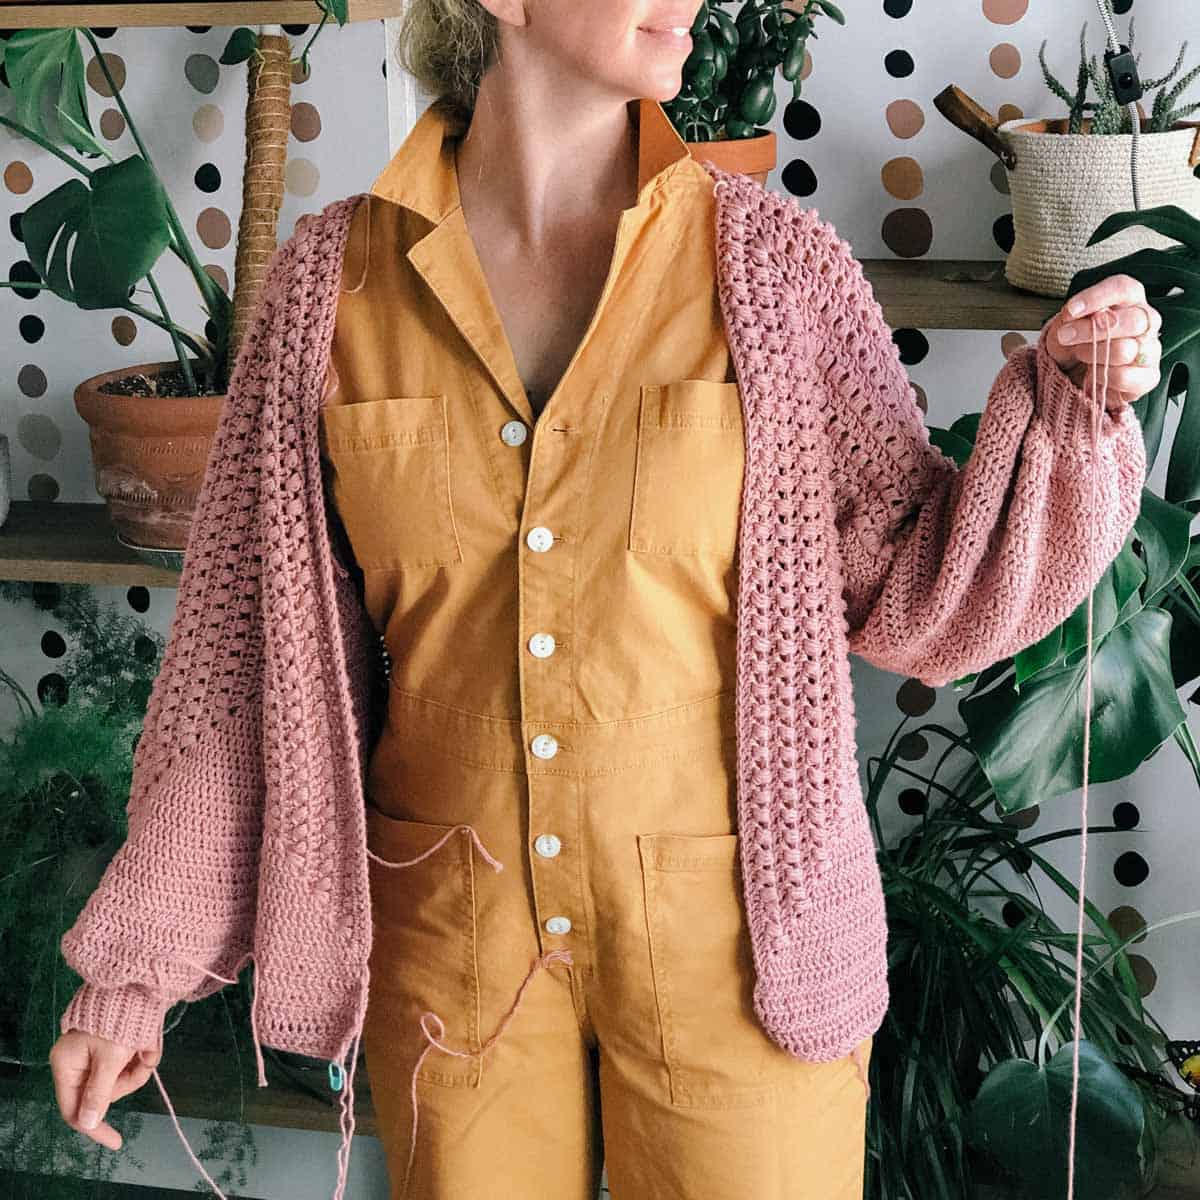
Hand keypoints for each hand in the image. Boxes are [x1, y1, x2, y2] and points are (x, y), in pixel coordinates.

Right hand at [49, 1029, 161, 1150]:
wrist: (138, 983)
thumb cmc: (119, 1020)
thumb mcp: (110, 1058)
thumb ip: (98, 1093)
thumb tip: (86, 1123)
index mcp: (66, 1065)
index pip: (73, 1109)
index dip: (94, 1127)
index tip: (117, 1141)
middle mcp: (77, 1061)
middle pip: (103, 1093)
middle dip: (127, 1081)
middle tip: (142, 1063)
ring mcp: (96, 1052)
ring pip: (120, 1078)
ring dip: (139, 1067)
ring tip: (148, 1048)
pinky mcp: (114, 1044)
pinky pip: (129, 1063)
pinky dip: (142, 1055)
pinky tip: (150, 1043)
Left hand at [1043, 274, 1162, 412]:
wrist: (1071, 374)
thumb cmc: (1073, 343)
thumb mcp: (1065, 325)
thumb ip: (1072, 316)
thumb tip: (1074, 314)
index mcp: (1129, 299)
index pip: (1124, 289)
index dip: (1097, 298)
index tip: (1071, 310)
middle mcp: (1146, 320)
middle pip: (1132, 320)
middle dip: (1091, 331)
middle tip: (1065, 336)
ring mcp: (1150, 349)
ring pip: (1126, 350)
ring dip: (1093, 355)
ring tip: (1080, 356)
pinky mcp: (1148, 376)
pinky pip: (1125, 377)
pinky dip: (1102, 377)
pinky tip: (1093, 374)